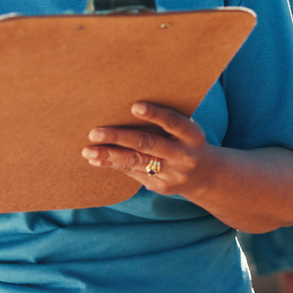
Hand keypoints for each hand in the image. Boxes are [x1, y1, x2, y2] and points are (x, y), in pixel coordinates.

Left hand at [83, 102, 213, 194]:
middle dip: (119, 137)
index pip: (174, 122)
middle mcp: (184, 156)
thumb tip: (126, 106)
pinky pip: (133, 173)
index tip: (134, 106)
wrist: (204, 175)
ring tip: (88, 150)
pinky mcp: (161, 186)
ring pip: (137, 162)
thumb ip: (166, 121)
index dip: (155, 114)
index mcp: (193, 135)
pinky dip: (113, 165)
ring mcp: (173, 174)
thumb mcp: (186, 129)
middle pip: (148, 144)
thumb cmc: (186, 141)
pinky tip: (97, 160)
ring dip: (109, 155)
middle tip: (94, 132)